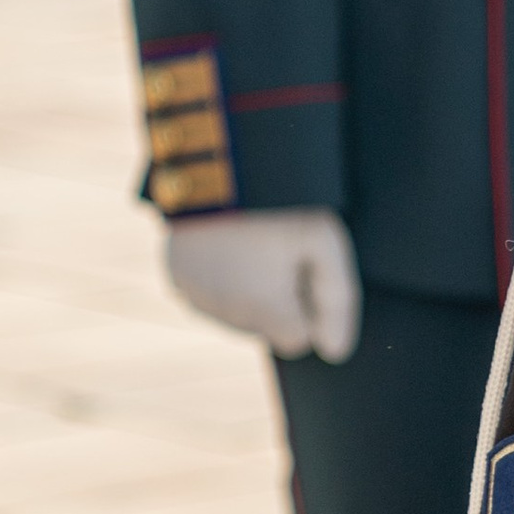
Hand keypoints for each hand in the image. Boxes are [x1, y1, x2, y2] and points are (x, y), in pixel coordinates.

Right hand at [166, 208, 361, 362]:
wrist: (217, 162)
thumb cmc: (280, 202)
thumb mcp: (325, 239)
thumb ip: (338, 301)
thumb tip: (334, 351)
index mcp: (264, 310)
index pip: (297, 339)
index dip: (307, 307)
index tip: (306, 270)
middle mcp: (225, 313)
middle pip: (265, 326)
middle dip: (277, 299)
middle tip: (280, 250)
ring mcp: (195, 295)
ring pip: (234, 312)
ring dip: (247, 290)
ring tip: (253, 241)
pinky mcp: (175, 275)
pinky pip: (205, 293)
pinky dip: (219, 276)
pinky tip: (229, 241)